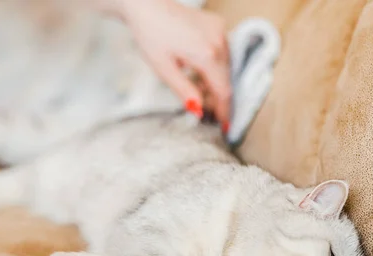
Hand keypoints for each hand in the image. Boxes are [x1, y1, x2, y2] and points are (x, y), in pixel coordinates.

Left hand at [121, 0, 231, 128]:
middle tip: (211, 115)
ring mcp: (221, 30)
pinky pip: (222, 52)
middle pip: (226, 79)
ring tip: (199, 91)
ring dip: (215, 82)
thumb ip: (184, 91)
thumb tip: (199, 111)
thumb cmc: (150, 35)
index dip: (224, 110)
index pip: (223, 90)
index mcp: (207, 54)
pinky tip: (198, 71)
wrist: (147, 4)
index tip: (225, 127)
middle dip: (218, 98)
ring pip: (226, 67)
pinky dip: (214, 66)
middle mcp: (219, 41)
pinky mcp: (218, 24)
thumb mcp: (163, 69)